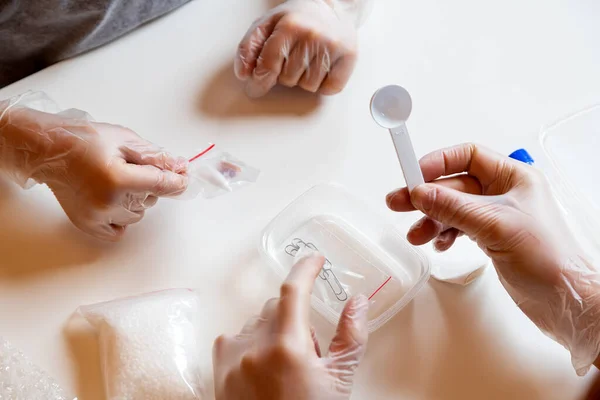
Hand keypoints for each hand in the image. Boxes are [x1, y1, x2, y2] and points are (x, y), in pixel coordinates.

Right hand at [0, 104, 186, 240]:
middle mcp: (108, 202)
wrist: (49, 151)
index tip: (183, 179)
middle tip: (128, 169)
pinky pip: (119, 231)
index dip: (177, 182)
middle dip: (147, 185)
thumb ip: (156, 157)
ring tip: (116, 182)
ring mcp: (97, 217)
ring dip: (135, 201)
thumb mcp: (126, 140)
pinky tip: (112, 201)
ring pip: (137, 215)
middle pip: (150, 200)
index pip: (161, 185)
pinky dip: (121, 218)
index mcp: (118, 178)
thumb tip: (181, 168)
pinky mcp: (88, 225)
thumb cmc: (85, 141)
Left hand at [213, 253, 368, 398]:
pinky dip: (250, 343)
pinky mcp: (217, 369)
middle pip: (275, 307)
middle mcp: (253, 348)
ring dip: (271, 330)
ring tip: (283, 365)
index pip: (293, 291)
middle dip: (293, 318)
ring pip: (255, 321)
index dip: (304, 268)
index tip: (314, 258)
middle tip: (306, 351)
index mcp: (287, 348)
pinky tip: (261, 368)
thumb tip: (358, 301)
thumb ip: (350, 336)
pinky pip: (234, 337)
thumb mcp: (339, 381)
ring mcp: (232, 358)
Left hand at [235, 0, 361, 96]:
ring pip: (309, 87)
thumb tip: (244, 74)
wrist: (332, 7)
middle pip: (288, 79)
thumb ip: (248, 47)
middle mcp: (312, 35)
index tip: (255, 88)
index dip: (259, 82)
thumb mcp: (267, 24)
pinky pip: (330, 89)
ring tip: (308, 60)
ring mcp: (333, 46)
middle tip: (293, 57)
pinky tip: (322, 67)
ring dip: (304, 80)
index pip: (268, 67)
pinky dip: (324, 85)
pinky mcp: (349, 57)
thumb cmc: (297, 19)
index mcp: (289, 26)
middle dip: (286, 74)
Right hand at [386, 143, 599, 374]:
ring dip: (431, 219)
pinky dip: (444, 234)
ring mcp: (496, 216)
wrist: (563, 299)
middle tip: (398, 203)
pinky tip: (438, 244)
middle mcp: (504, 193)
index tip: (414, 174)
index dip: (439, 162)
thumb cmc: (547, 257)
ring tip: (416, 235)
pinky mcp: (490, 237)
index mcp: (513, 177)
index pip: (468, 156)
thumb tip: (420, 192)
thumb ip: (454, 207)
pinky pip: (458, 227)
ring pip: (452, 208)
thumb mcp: (495, 225)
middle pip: (454, 185)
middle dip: (426, 195)